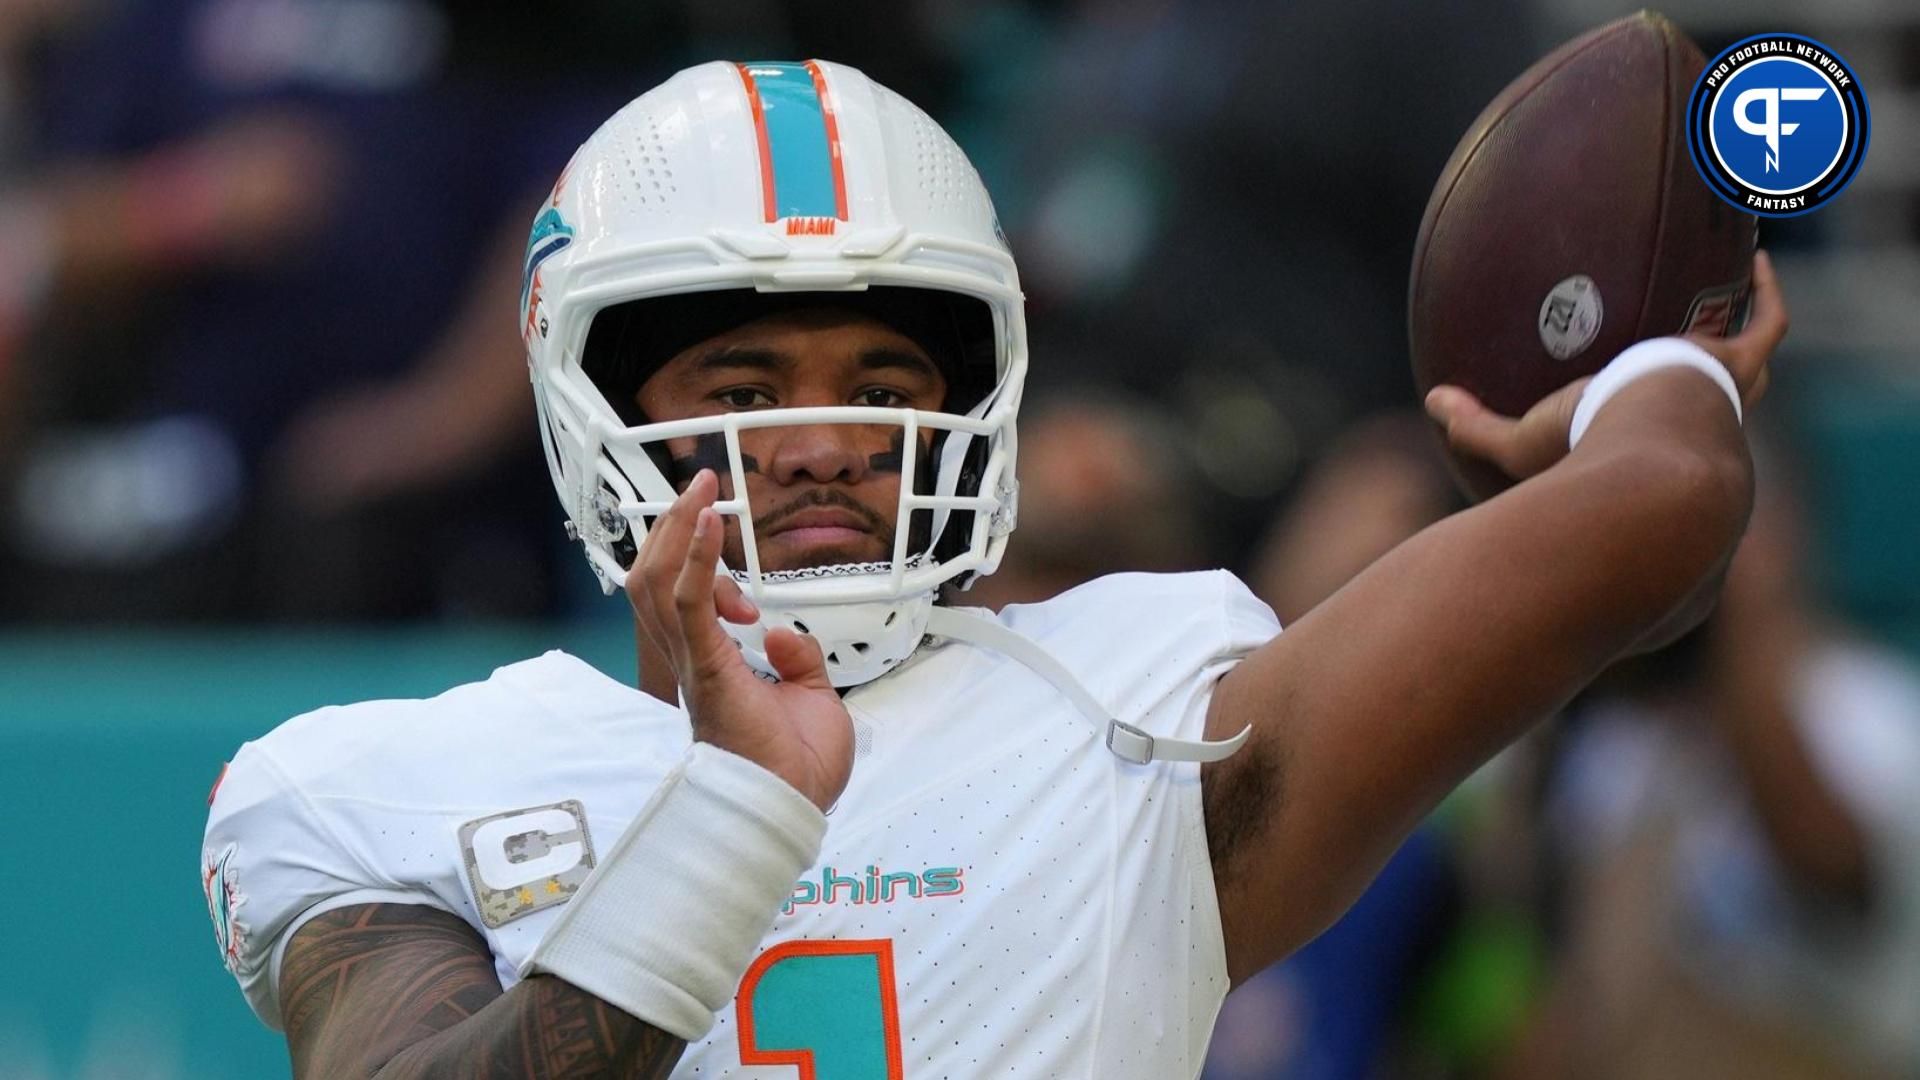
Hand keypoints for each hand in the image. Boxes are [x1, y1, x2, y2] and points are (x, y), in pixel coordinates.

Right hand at [627, 469, 853, 811]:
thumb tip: (783, 630)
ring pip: (658, 584)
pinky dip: (695, 558)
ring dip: (678, 529)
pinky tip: (707, 523)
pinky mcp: (709, 669)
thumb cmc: (799, 769)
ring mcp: (694, 664)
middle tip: (700, 486)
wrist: (795, 808)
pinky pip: (687, 604)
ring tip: (701, 489)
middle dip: (670, 527)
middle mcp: (690, 661)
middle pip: (652, 580)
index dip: (692, 555)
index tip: (724, 530)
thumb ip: (797, 660)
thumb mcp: (810, 698)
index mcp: (710, 666)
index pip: (676, 596)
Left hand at [1425, 250, 1789, 483]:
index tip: (1621, 389)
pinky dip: (1766, 294)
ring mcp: (1723, 391)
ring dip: (1738, 330)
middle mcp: (1690, 422)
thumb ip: (1473, 426)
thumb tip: (1431, 401)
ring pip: (1745, 358)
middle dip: (1705, 374)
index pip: (1645, 429)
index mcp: (1642, 440)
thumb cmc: (1585, 451)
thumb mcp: (1520, 441)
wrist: (1646, 451)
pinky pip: (1768, 324)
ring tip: (1727, 296)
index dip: (1636, 413)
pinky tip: (1757, 258)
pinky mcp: (1740, 364)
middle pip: (1709, 399)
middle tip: (1690, 341)